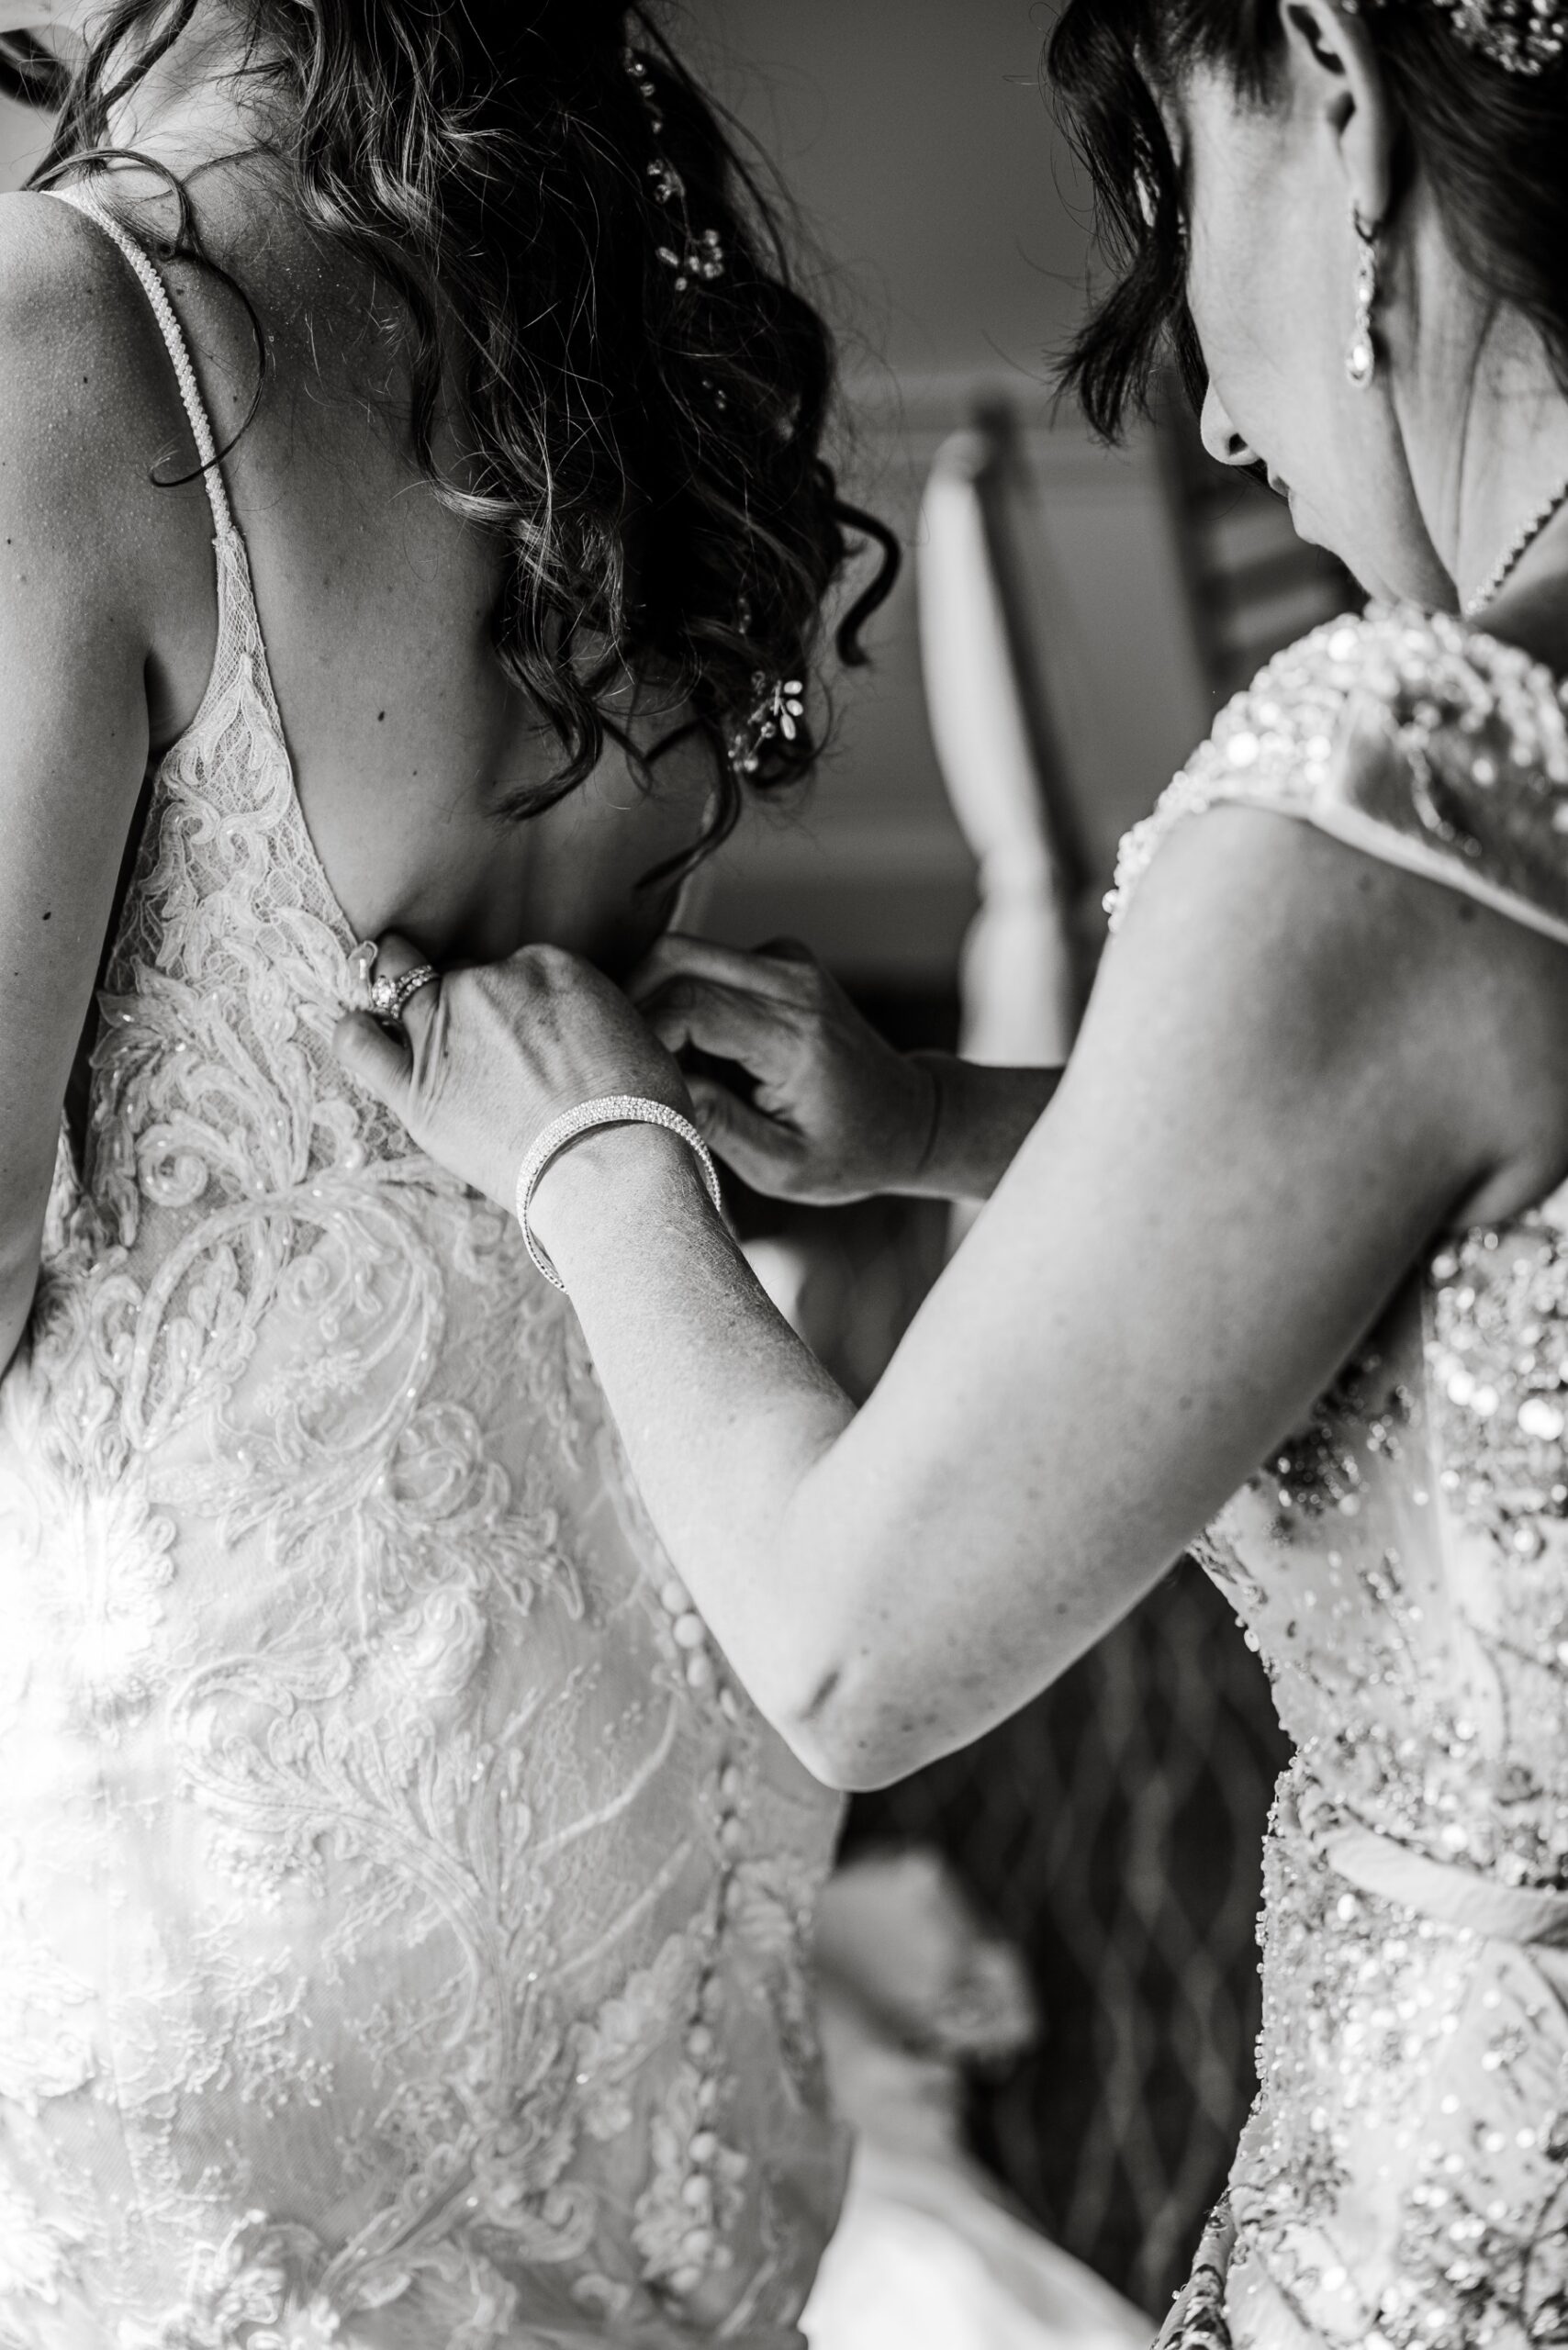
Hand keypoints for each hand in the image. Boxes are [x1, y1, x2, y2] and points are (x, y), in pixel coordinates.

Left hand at [333, 934, 691, 1214]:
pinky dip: (356, 1034)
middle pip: (461, 976)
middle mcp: (489, 984)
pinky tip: (360, 1032)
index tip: (530, 1034)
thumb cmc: (641, 1117)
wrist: (617, 1173)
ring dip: (404, 999)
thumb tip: (570, 1033)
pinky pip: (361, 1044)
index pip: (513, 967)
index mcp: (548, 965)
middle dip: (471, 1004)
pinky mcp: (417, 1088)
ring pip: (403, 988)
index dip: (519, 1001)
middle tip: (487, 1047)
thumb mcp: (632, 1038)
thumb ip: (586, 1018)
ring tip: (412, 1024)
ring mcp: (446, 1032)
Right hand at [630, 934, 938, 1204]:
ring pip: (683, 953)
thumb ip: (717, 1126)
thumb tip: (650, 1090)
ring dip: (653, 1000)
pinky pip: (704, 961)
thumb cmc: (847, 1153)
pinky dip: (678, 996)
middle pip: (675, 957)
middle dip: (630, 1003)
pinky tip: (687, 1049)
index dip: (640, 1033)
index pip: (691, 1004)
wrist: (910, 1118)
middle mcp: (794, 982)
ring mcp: (789, 961)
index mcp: (795, 1036)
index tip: (624, 1077)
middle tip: (616, 1060)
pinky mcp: (780, 958)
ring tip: (656, 1061)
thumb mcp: (782, 1168)